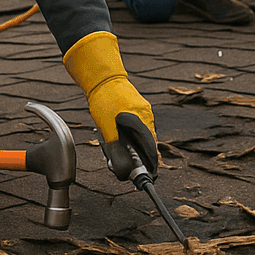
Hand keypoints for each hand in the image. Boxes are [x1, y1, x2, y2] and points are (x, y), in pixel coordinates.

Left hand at [64, 31, 159, 178]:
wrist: (103, 77)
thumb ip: (116, 151)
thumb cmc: (104, 100)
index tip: (148, 178)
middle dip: (139, 158)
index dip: (150, 166)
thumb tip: (123, 173)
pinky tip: (116, 136)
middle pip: (149, 146)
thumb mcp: (107, 130)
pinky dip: (129, 137)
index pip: (152, 151)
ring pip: (142, 137)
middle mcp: (148, 117)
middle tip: (126, 166)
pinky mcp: (138, 109)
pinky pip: (137, 129)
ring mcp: (144, 112)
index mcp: (143, 123)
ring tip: (115, 150)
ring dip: (132, 147)